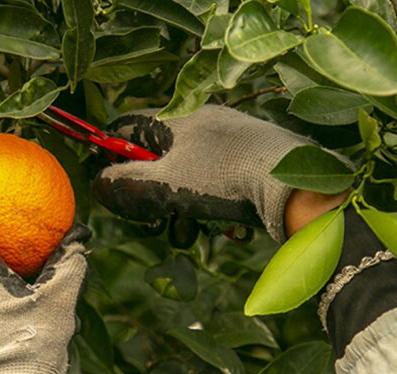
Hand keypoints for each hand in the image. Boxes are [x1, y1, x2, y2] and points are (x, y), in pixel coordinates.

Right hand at [93, 105, 323, 242]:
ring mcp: (231, 142)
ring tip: (189, 232)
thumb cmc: (227, 178)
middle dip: (151, 195)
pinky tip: (221, 227)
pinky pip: (216, 185)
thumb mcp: (166, 186)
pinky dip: (211, 208)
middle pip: (157, 158)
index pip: (127, 125)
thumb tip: (98, 185)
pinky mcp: (252, 162)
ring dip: (180, 210)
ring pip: (187, 178)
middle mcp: (204, 123)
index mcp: (179, 118)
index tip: (111, 184)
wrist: (298, 186)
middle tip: (154, 220)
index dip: (111, 153)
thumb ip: (125, 185)